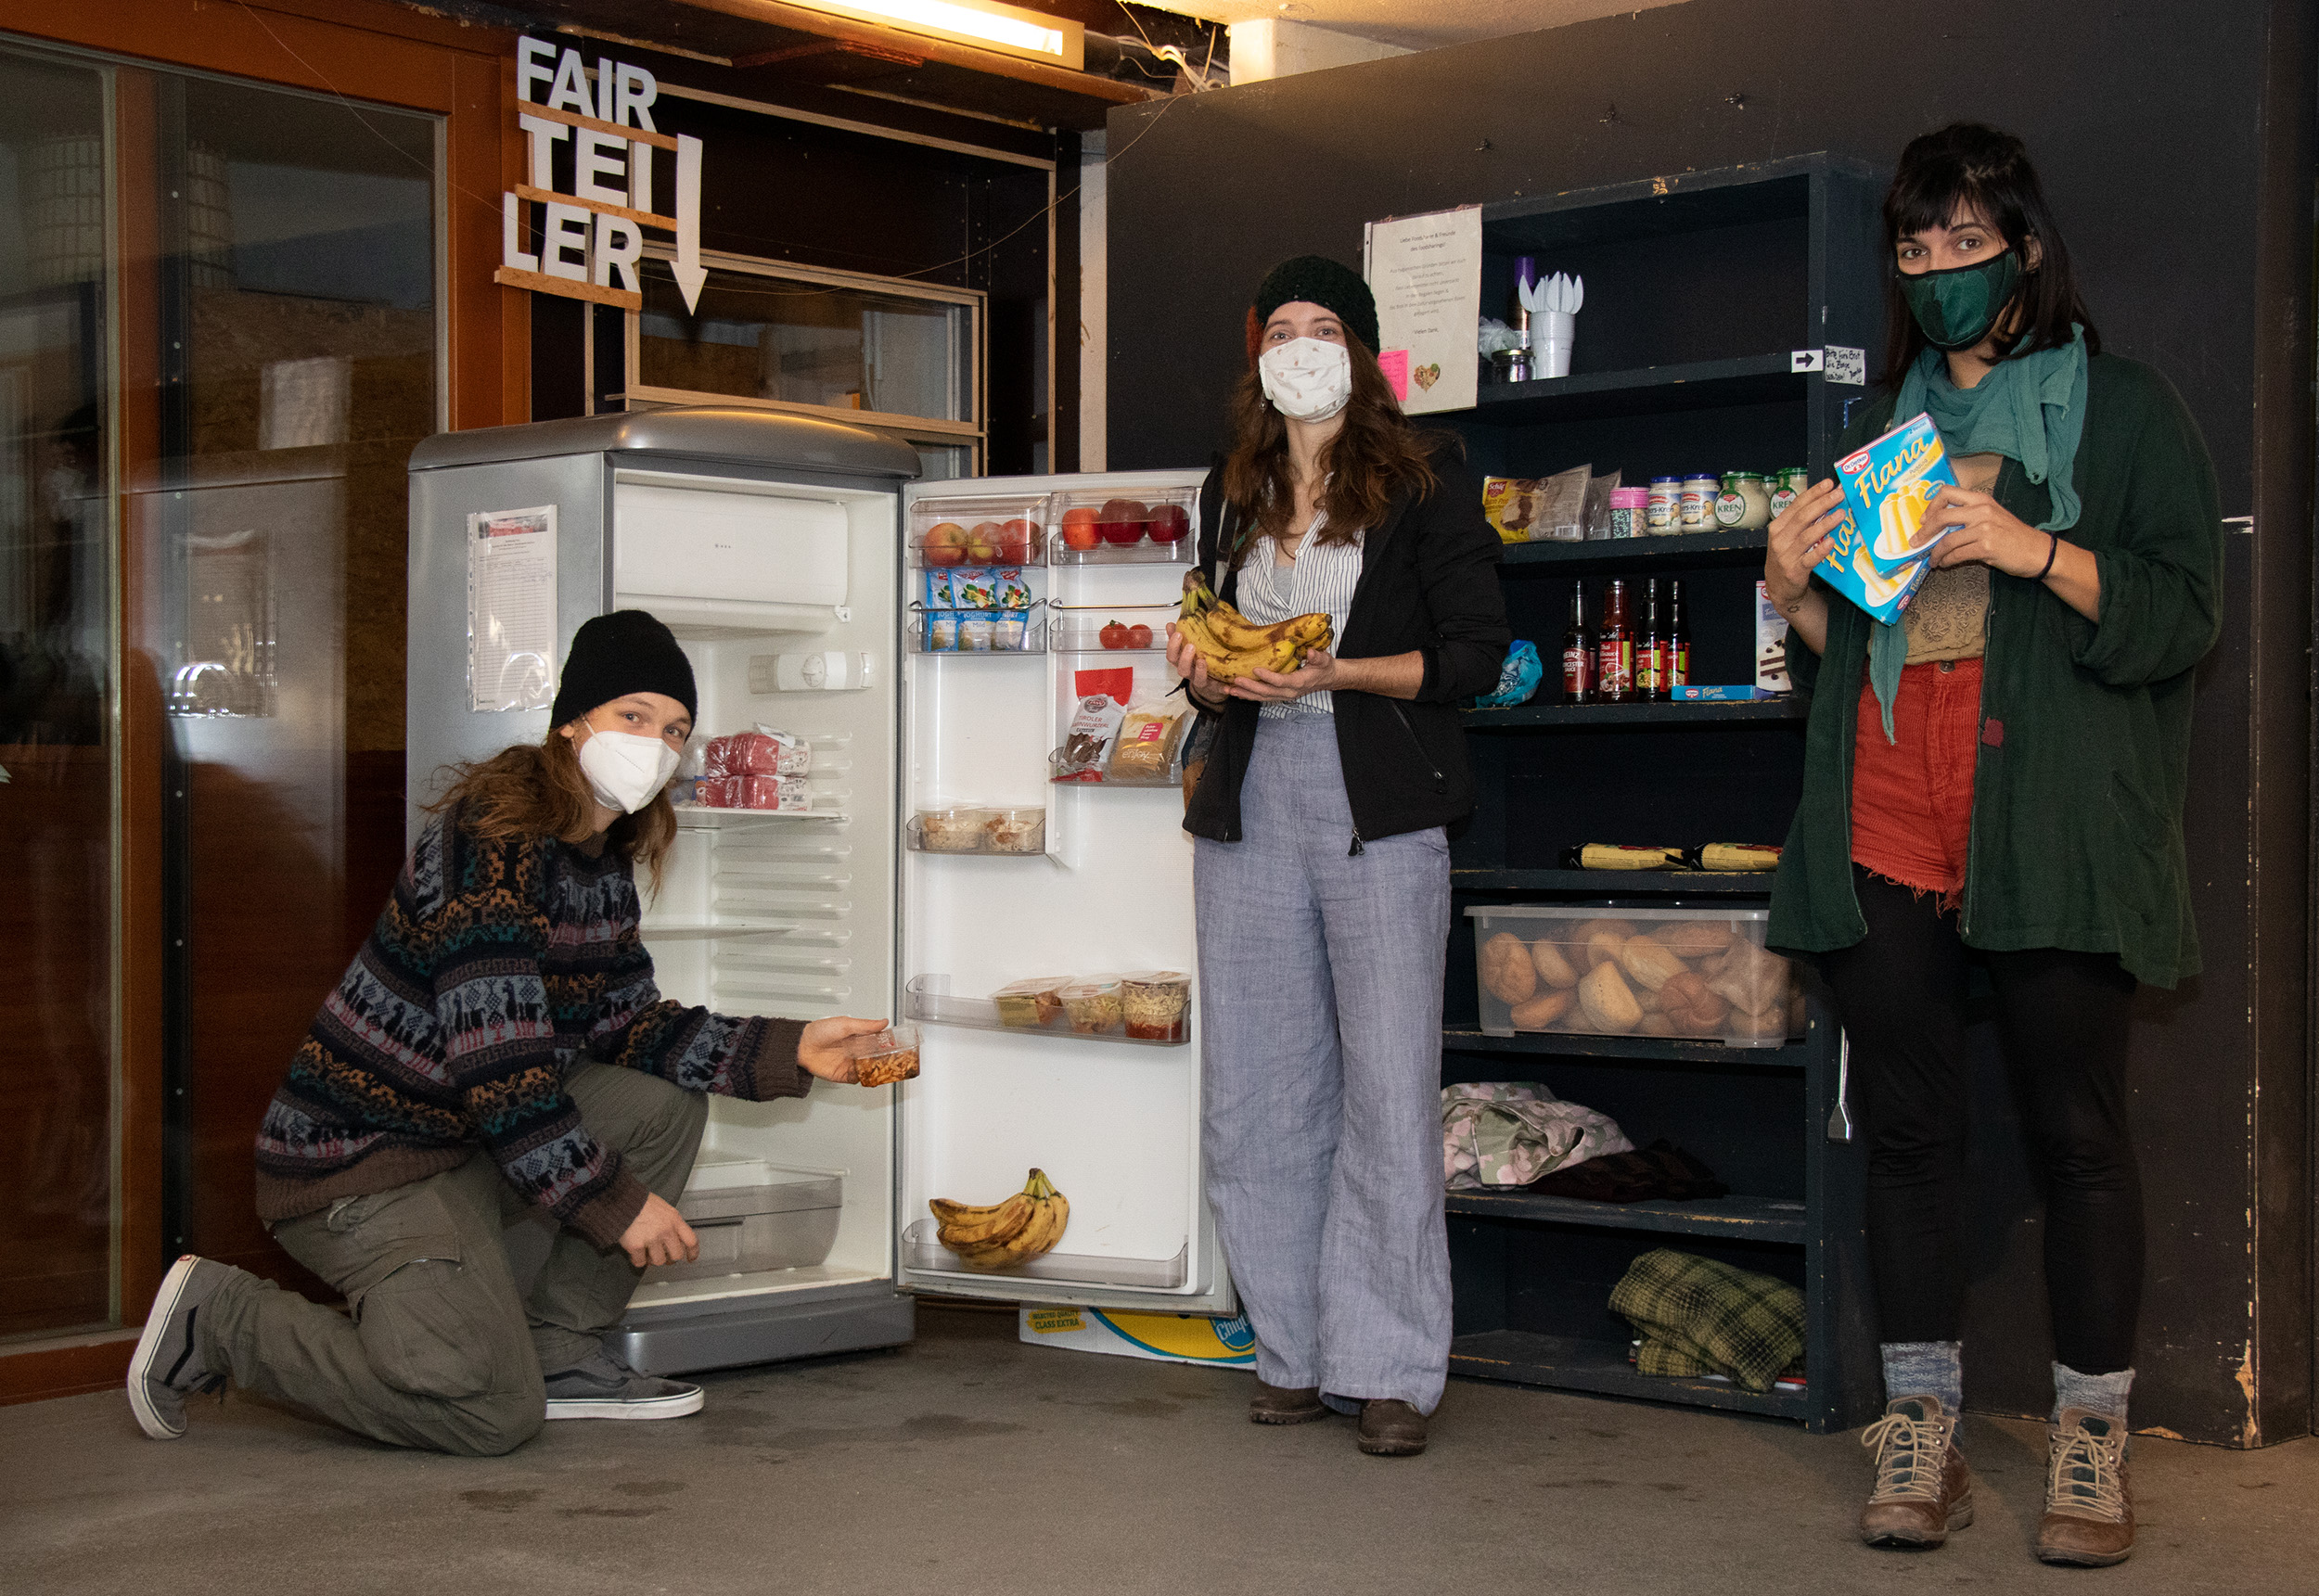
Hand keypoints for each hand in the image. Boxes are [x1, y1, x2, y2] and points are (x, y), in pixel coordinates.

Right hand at [619, 1192, 697, 1268]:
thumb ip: (670, 1222)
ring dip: (652, 1259)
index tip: (691, 1258)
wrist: (622, 1199)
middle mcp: (666, 1231)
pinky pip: (641, 1262)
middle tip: (663, 1256)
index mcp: (674, 1220)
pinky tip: (636, 1254)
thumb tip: (673, 1236)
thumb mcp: (663, 1207)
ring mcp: (652, 1239)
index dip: (692, 1252)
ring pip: (659, 1261)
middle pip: (676, 1255)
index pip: (691, 1240)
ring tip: (647, 1252)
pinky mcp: (637, 1246)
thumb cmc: (640, 1201)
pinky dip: (638, 1260)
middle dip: (670, 1258)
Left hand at [797, 1015, 889, 1083]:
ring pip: (869, 1069)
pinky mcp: (843, 1075)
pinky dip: (864, 1078)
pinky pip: (858, 1078)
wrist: (801, 1046)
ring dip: (877, 1070)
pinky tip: (869, 1075)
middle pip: (876, 1057)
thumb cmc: (819, 1031)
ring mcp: (850, 1063)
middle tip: (895, 1059)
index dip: (888, 1043)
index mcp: (858, 1037)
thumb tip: (883, 1022)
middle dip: (886, 1059)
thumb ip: (865, 1025)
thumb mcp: (845, 1024)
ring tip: (884, 1068)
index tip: (898, 1045)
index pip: (878, 1041)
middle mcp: (855, 1051)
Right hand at [1165, 622, 1227, 710]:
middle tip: (1191, 645)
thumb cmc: (1196, 663)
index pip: (1172, 656)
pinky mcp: (1215, 687)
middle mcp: (1190, 673)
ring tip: (1203, 661)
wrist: (1209, 684)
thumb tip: (1170, 625)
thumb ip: (1178, 637)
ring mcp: (1202, 681)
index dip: (1173, 646)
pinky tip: (1228, 685)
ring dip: (1200, 671)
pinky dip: (1223, 687)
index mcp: (1182, 662)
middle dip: (1185, 658)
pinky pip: (1219, 689)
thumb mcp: (1186, 648)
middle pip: (1182, 669)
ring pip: (1198, 680)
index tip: (1178, 633)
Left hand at [1229, 647, 1339, 702]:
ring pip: (1262, 697)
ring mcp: (1283, 695)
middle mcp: (1289, 692)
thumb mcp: (1324, 660)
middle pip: (1267, 692)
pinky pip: (1262, 697)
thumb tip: (1311, 653)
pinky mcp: (1279, 695)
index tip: (1255, 669)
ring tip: (1229, 689)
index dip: (1268, 677)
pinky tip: (1236, 692)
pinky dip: (1248, 695)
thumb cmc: (1324, 668)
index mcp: (1299, 683)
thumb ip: (1318, 657)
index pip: (1281, 681)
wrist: (1326, 679)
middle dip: (1250, 687)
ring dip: (1245, 694)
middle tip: (1235, 681)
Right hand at [1764, 479, 1846, 608]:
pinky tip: (1831, 542)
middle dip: (1822, 503)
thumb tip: (1825, 500)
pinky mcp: (1794, 571)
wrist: (1779, 587)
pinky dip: (1821, 550)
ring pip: (1807, 536)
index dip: (1813, 493)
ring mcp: (1786, 555)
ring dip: (1825, 524)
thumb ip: (1802, 520)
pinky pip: (1809, 559)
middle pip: (1803, 517)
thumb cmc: (1787, 556)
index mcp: (1778, 526)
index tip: (1829, 483)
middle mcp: (1780, 539)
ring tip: (1841, 514)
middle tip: (1839, 494)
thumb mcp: (1787, 536)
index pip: (1796, 505)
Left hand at [1922, 485, 2051, 575]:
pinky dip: (1946, 561)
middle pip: (1941, 516)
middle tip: (1916, 543)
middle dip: (1924, 532)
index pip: (1947, 492)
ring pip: (1947, 540)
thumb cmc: (2013, 535)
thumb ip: (1969, 516)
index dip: (1931, 506)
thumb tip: (1939, 527)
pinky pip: (1956, 554)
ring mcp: (1984, 528)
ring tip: (1932, 560)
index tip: (1923, 520)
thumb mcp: (1992, 516)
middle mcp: (1981, 510)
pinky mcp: (1986, 546)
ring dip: (1935, 553)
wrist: (2038, 551)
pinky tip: (1944, 564)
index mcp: (1981, 499)